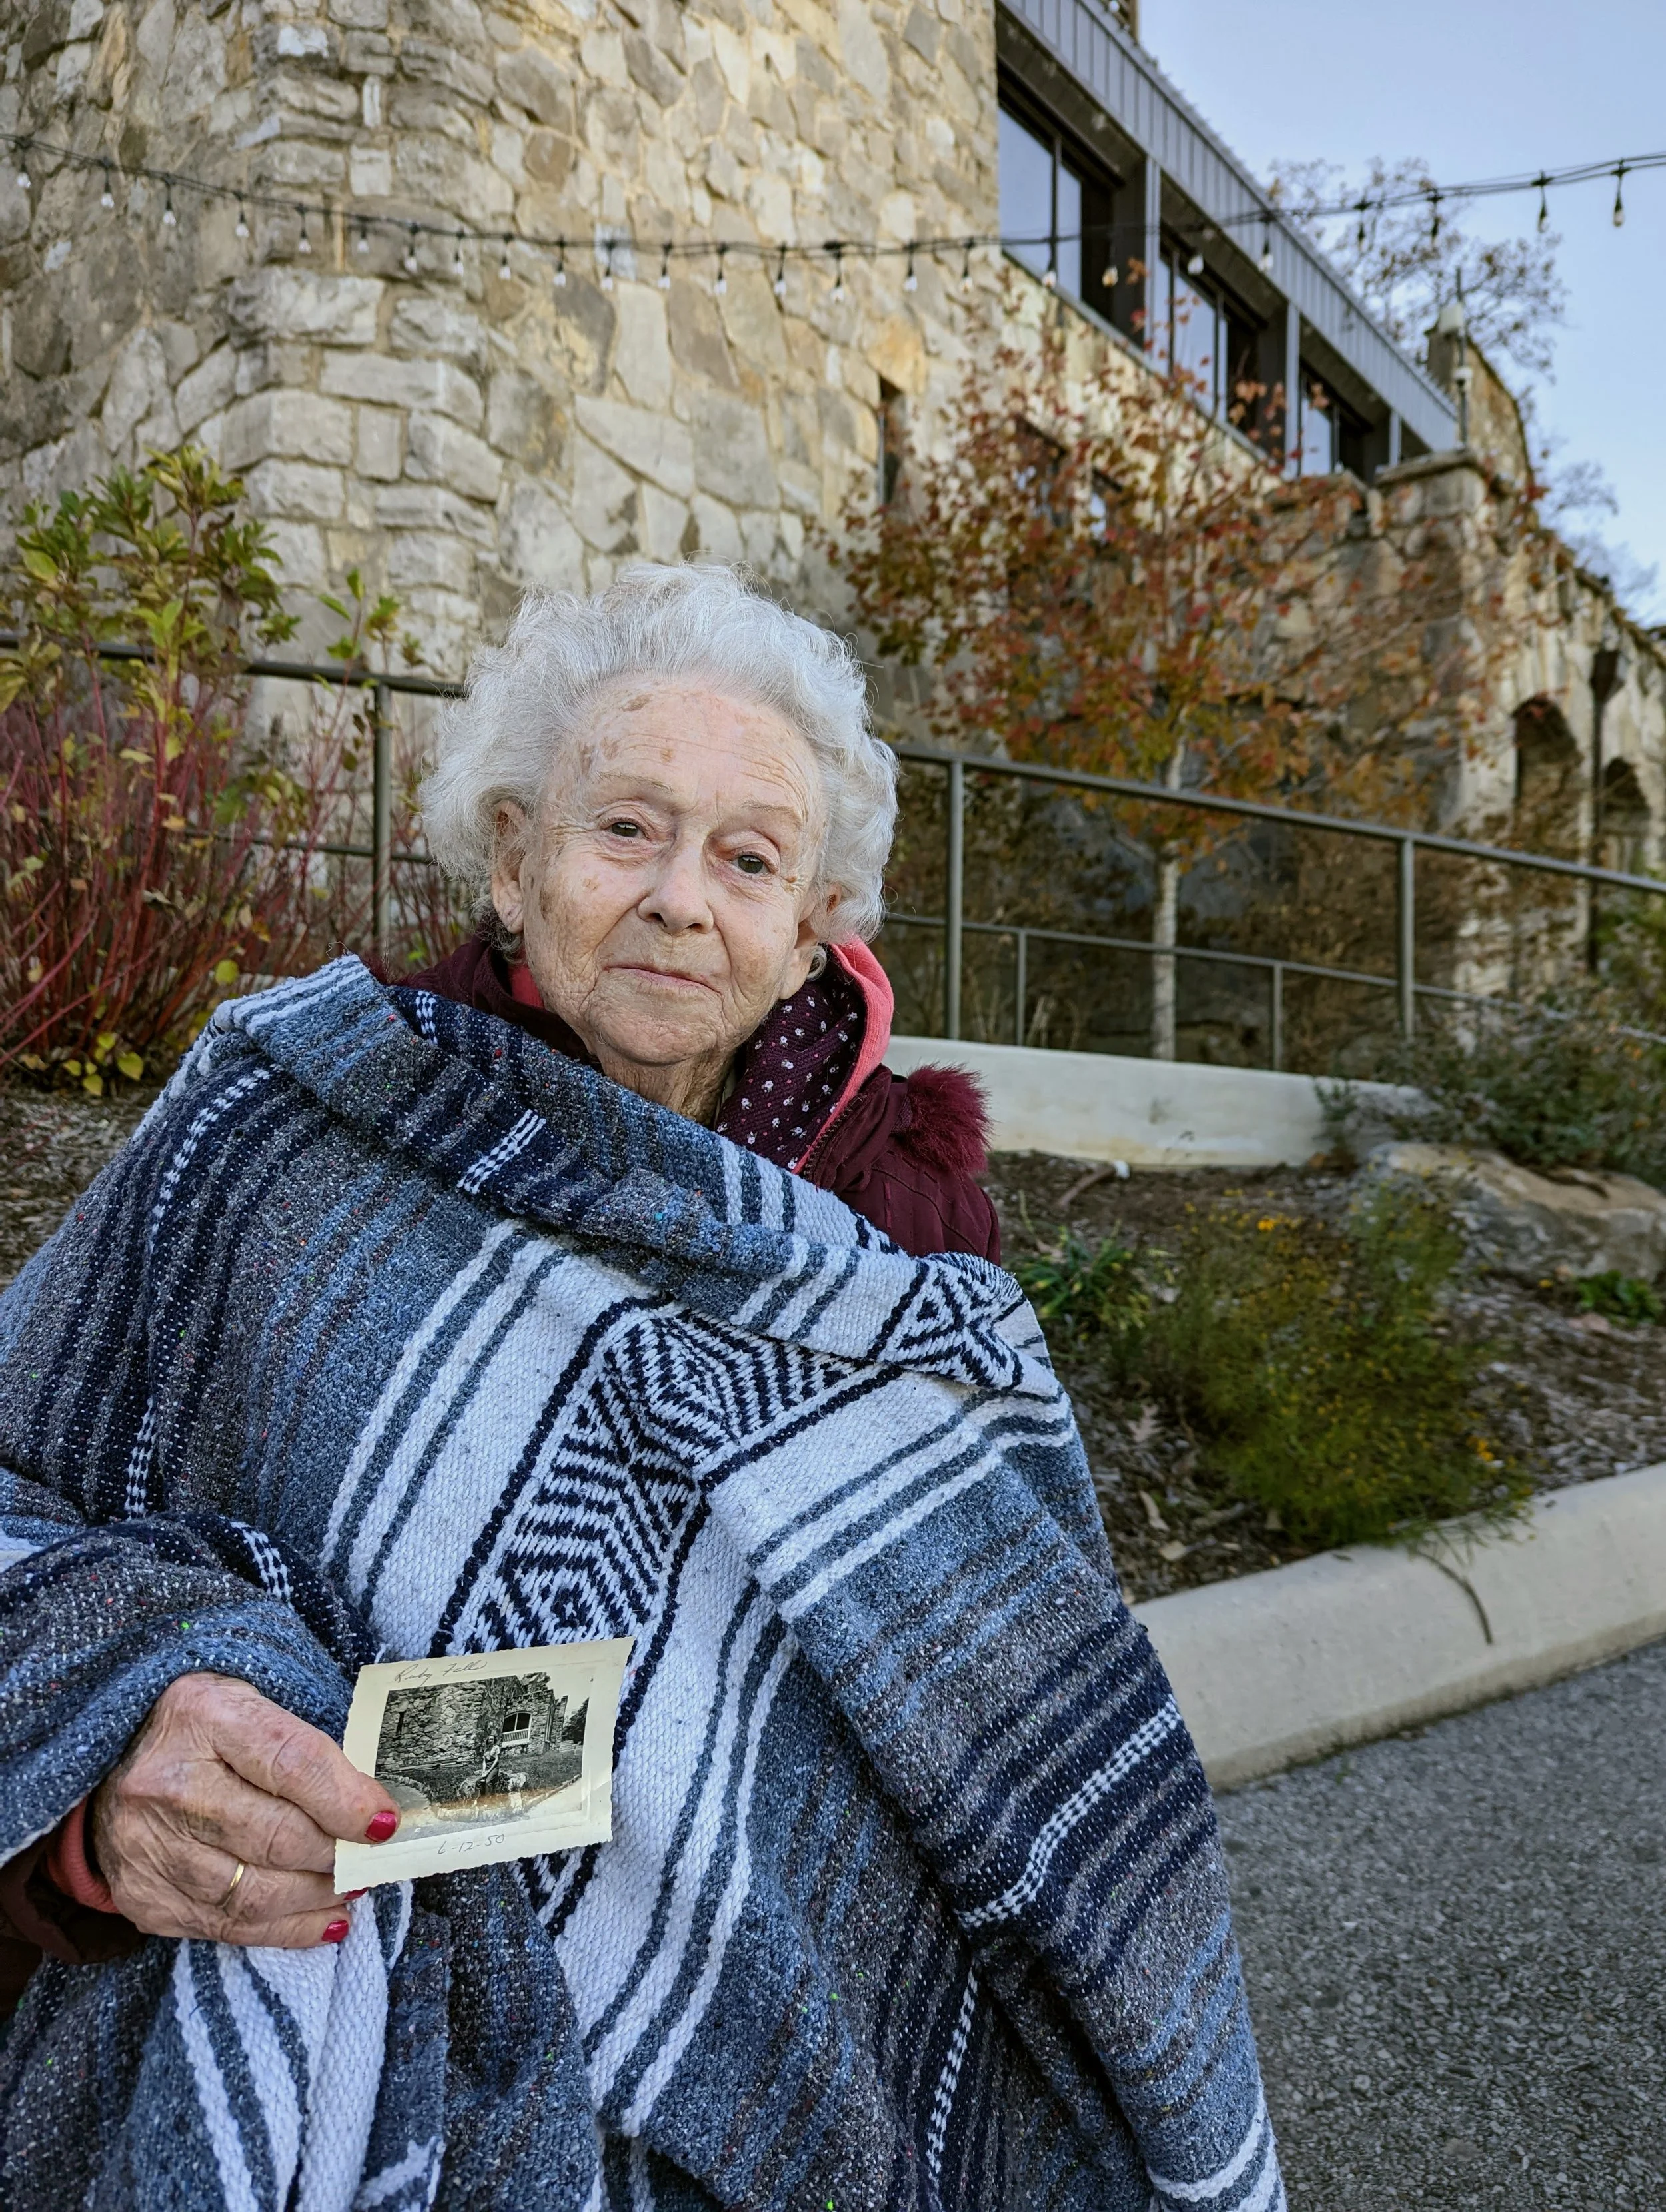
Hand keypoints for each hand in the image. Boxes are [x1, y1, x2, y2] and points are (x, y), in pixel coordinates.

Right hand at [89, 1671, 399, 1948]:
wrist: (108, 1763)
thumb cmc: (201, 1730)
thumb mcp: (247, 1706)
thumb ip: (305, 1748)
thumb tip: (372, 1807)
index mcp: (202, 1715)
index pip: (292, 1763)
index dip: (347, 1799)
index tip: (385, 1822)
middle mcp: (166, 1783)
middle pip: (276, 1836)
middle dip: (338, 1855)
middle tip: (372, 1860)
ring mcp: (148, 1846)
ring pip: (255, 1893)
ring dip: (317, 1896)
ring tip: (352, 1888)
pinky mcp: (143, 1896)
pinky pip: (227, 1927)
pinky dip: (285, 1930)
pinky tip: (322, 1920)